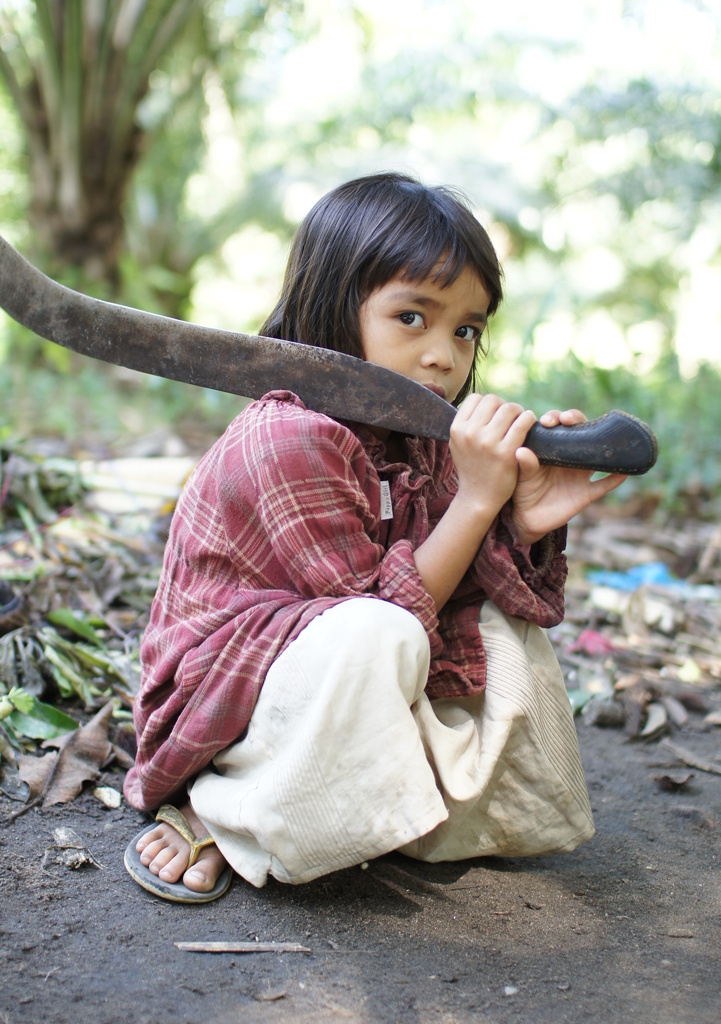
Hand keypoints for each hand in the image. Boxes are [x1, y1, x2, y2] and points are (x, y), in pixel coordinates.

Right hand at [450, 393, 536, 518]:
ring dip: (518, 411)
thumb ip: (467, 424)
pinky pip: (522, 423)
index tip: (495, 415)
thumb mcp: (459, 444)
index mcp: (457, 429)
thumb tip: (482, 401)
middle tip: (511, 418)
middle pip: (493, 401)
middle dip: (504, 406)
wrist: (478, 498)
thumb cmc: (472, 468)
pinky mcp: (506, 453)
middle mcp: (470, 434)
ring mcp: (488, 443)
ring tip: (520, 421)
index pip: (476, 399)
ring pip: (509, 408)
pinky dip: (528, 419)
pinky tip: (529, 424)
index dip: (488, 404)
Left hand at [512, 408, 626, 544]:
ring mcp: (581, 475)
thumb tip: (521, 451)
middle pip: (581, 432)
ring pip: (598, 456)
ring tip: (606, 436)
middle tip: (566, 420)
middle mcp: (571, 458)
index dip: (557, 417)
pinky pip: (605, 485)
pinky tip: (624, 471)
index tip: (549, 421)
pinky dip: (615, 478)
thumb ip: (525, 464)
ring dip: (605, 445)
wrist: (528, 518)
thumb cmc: (524, 491)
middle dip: (577, 420)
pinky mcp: (586, 494)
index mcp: (554, 449)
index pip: (559, 426)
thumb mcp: (523, 477)